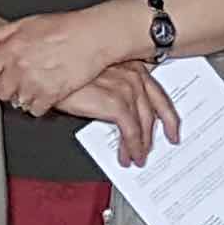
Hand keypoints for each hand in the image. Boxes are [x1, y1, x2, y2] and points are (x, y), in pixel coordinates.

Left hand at [0, 1, 146, 111]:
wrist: (93, 36)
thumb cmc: (64, 27)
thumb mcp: (26, 23)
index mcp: (11, 48)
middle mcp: (20, 66)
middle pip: (0, 91)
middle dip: (4, 90)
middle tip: (13, 86)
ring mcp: (35, 82)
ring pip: (17, 102)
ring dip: (22, 98)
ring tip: (31, 88)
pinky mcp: (52, 94)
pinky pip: (35, 110)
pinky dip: (38, 106)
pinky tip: (43, 95)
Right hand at [55, 59, 179, 164]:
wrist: (51, 70)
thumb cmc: (69, 70)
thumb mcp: (97, 77)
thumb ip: (114, 90)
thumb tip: (119, 113)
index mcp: (132, 66)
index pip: (158, 93)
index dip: (168, 115)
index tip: (172, 129)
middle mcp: (134, 75)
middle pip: (156, 110)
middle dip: (157, 134)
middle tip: (156, 148)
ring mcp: (127, 89)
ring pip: (144, 124)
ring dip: (141, 145)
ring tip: (137, 158)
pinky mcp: (117, 104)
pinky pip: (131, 132)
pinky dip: (131, 147)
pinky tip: (127, 156)